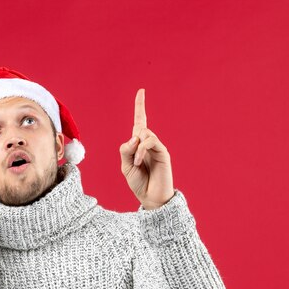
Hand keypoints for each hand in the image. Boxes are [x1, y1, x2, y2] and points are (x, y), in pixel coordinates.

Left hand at [119, 89, 174, 209]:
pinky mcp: (163, 152)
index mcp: (138, 145)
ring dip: (137, 148)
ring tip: (137, 162)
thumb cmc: (139, 183)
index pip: (140, 121)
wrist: (151, 197)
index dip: (140, 106)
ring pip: (144, 134)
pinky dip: (142, 150)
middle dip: (133, 141)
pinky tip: (140, 161)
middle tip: (134, 159)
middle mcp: (149, 143)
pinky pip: (150, 142)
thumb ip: (126, 150)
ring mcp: (157, 147)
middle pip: (139, 127)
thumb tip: (134, 137)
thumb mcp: (125, 166)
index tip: (141, 91)